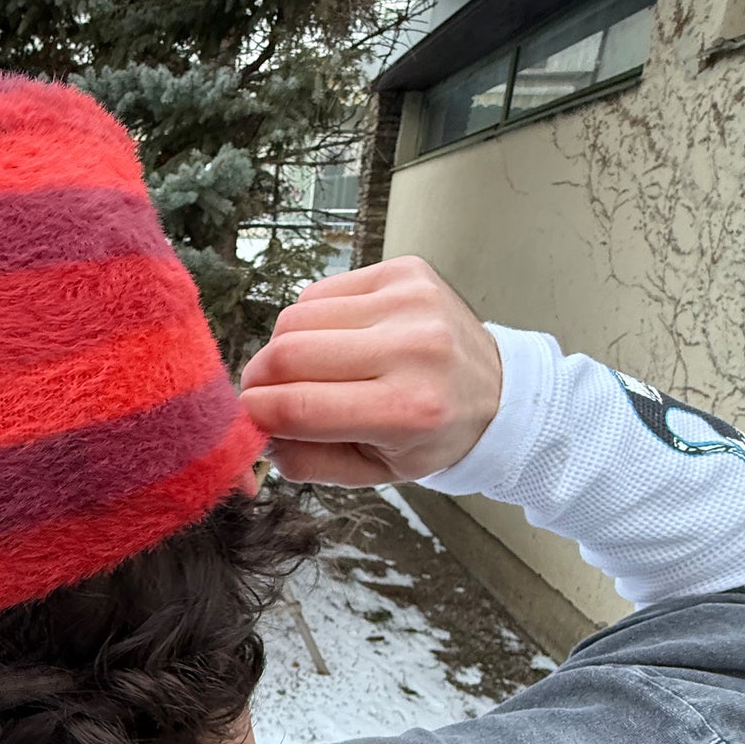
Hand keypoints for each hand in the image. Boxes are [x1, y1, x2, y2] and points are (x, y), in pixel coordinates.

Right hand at [239, 255, 502, 485]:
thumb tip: (248, 437)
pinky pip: (321, 292)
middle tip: (263, 396)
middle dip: (259, 379)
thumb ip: (304, 461)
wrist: (498, 392)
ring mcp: (409, 301)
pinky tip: (335, 341)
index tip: (246, 420)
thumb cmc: (428, 438)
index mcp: (405, 411)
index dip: (254, 414)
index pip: (296, 406)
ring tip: (307, 370)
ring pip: (295, 317)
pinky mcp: (404, 270)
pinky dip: (310, 321)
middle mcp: (411, 349)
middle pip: (287, 354)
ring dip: (283, 348)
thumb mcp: (371, 473)